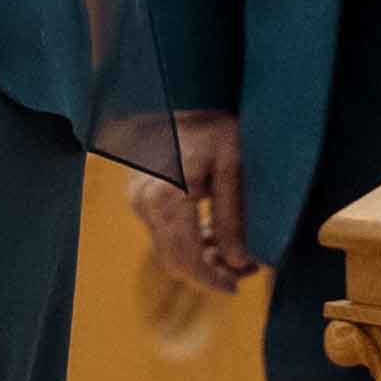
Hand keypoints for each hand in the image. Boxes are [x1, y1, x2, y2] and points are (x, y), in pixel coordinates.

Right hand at [128, 112, 254, 293]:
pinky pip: (162, 231)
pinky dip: (187, 240)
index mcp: (167, 198)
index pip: (186, 260)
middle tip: (244, 269)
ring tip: (234, 249)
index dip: (212, 280)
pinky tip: (212, 233)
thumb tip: (239, 263)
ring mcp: (137, 198)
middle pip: (174, 260)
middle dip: (209, 271)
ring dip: (199, 257)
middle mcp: (144, 202)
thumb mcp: (233, 168)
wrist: (182, 94)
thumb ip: (233, 218)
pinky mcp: (138, 195)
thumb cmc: (213, 125)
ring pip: (167, 249)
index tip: (237, 286)